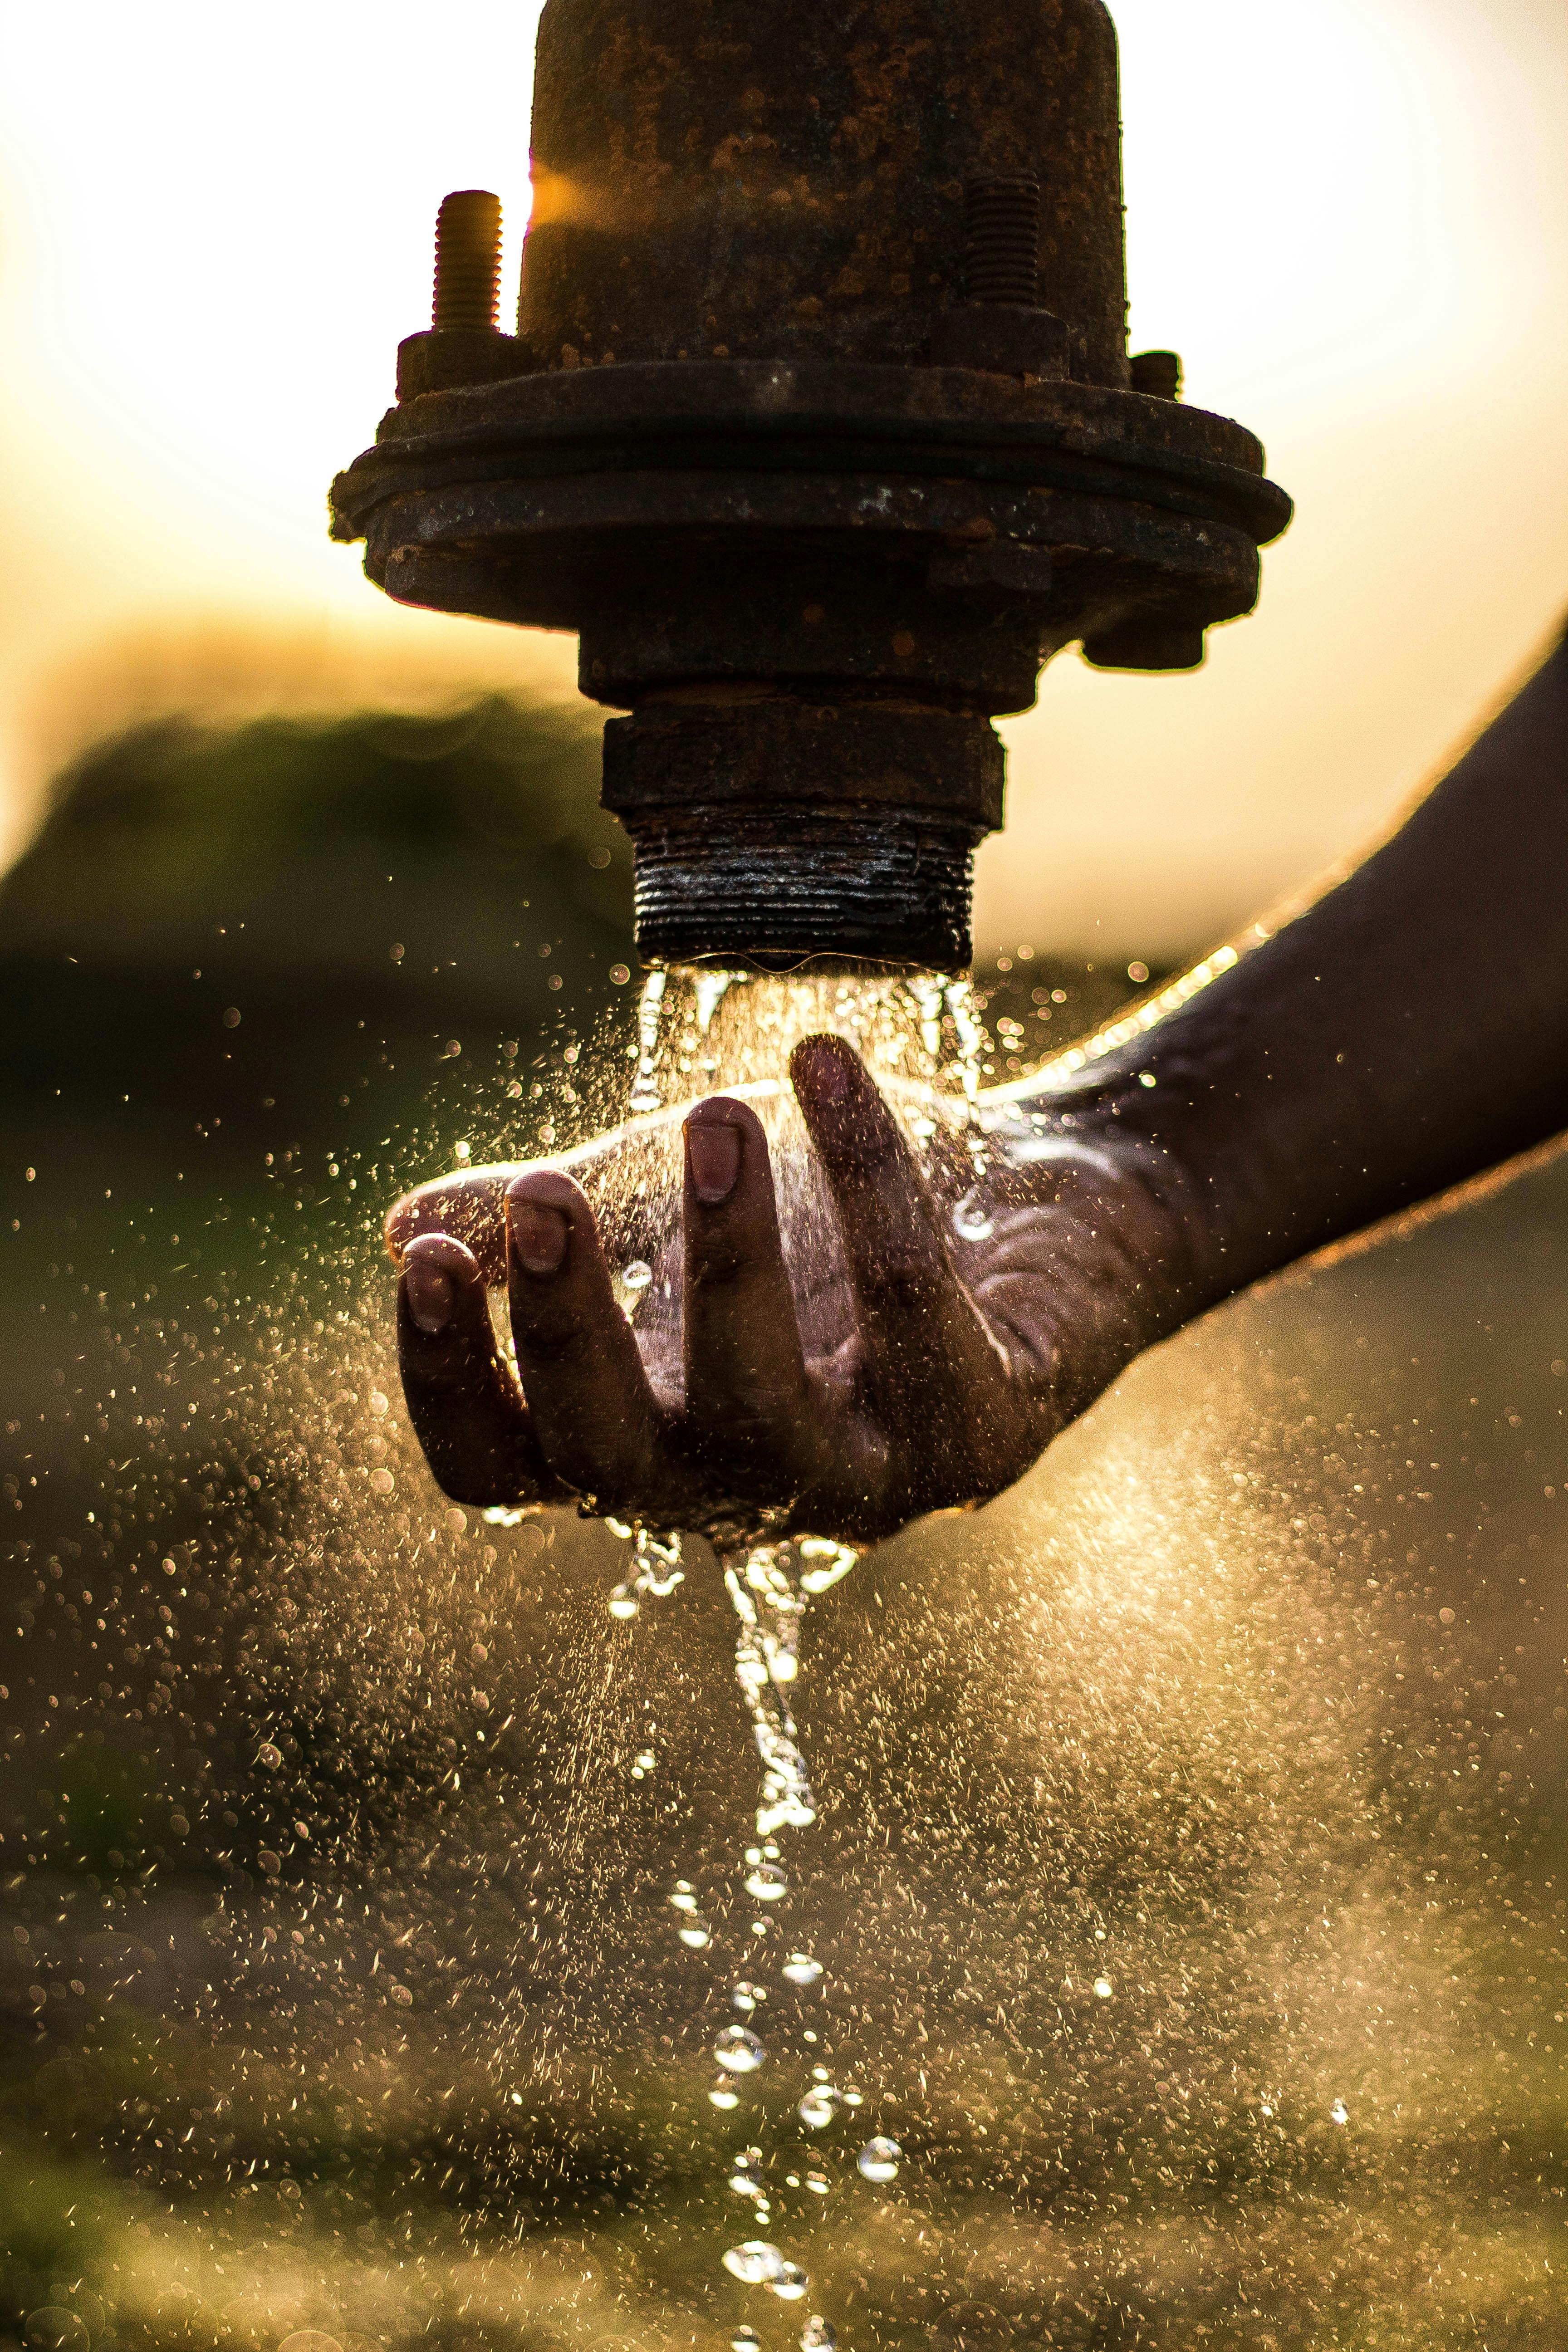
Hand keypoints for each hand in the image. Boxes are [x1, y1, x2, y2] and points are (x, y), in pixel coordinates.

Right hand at [383, 1035, 1201, 1541]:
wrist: (1041, 1201)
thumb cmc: (829, 1217)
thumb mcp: (666, 1207)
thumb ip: (547, 1227)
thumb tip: (400, 1226)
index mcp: (644, 1441)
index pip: (506, 1469)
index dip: (453, 1384)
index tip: (433, 1257)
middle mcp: (741, 1488)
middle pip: (616, 1464)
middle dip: (573, 1332)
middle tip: (548, 1190)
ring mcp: (867, 1480)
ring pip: (766, 1418)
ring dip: (731, 1261)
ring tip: (718, 1113)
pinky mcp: (984, 1434)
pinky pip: (914, 1313)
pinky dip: (871, 1181)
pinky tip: (828, 1061)